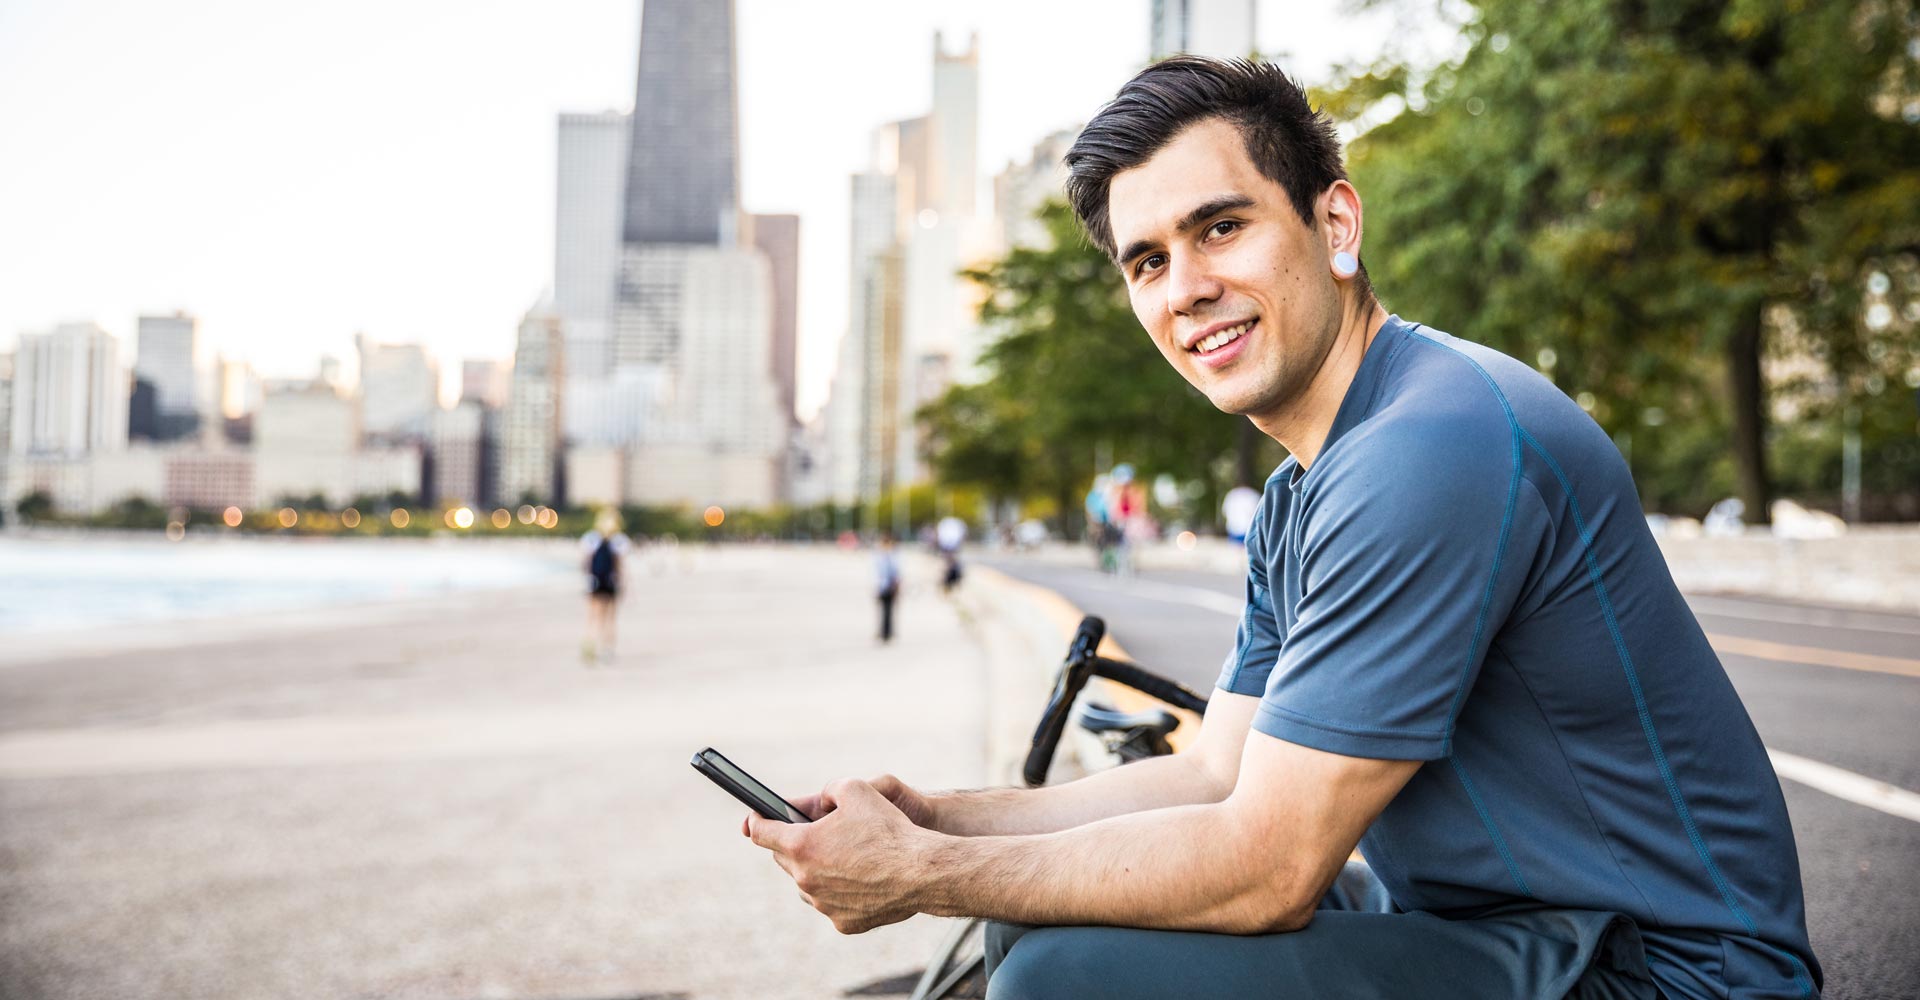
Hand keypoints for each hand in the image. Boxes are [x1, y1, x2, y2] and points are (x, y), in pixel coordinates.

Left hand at [741, 778, 931, 933]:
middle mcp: (806, 879)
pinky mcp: (843, 923)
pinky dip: (838, 892)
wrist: (921, 872)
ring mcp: (823, 904)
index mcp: (801, 845)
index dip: (756, 821)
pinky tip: (858, 879)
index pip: (761, 833)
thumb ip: (829, 789)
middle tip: (811, 833)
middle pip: (783, 859)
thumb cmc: (889, 829)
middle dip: (792, 844)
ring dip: (814, 870)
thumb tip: (822, 800)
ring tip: (839, 857)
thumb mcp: (856, 788)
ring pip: (806, 884)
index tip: (755, 818)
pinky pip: (830, 903)